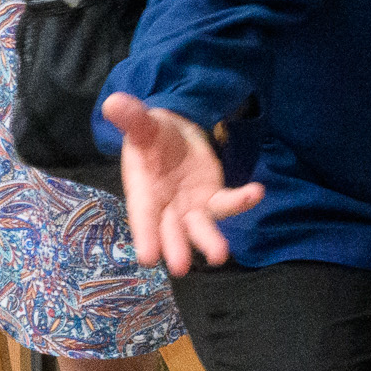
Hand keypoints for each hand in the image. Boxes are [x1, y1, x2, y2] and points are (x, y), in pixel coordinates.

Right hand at [102, 91, 261, 276]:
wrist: (173, 135)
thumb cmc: (151, 137)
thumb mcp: (142, 125)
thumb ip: (131, 118)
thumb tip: (114, 102)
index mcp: (143, 192)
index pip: (142, 217)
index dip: (144, 236)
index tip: (147, 258)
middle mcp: (166, 207)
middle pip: (171, 230)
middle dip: (176, 248)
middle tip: (180, 267)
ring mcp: (191, 208)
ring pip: (200, 227)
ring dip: (210, 241)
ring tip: (220, 255)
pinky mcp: (213, 199)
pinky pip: (228, 203)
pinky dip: (242, 200)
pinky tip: (256, 192)